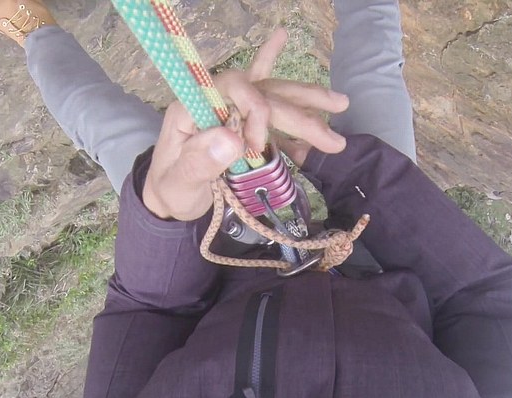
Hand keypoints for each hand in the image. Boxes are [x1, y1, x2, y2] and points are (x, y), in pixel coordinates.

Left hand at [142, 29, 348, 220]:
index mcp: (194, 104)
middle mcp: (215, 99)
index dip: (256, 110)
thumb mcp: (178, 184)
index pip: (234, 86)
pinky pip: (271, 104)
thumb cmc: (170, 191)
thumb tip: (233, 138)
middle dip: (300, 111)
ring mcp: (232, 109)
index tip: (257, 148)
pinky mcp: (244, 122)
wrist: (169, 197)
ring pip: (274, 94)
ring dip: (308, 100)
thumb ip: (199, 162)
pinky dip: (295, 107)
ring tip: (342, 103)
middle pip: (263, 92)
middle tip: (333, 138)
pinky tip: (319, 112)